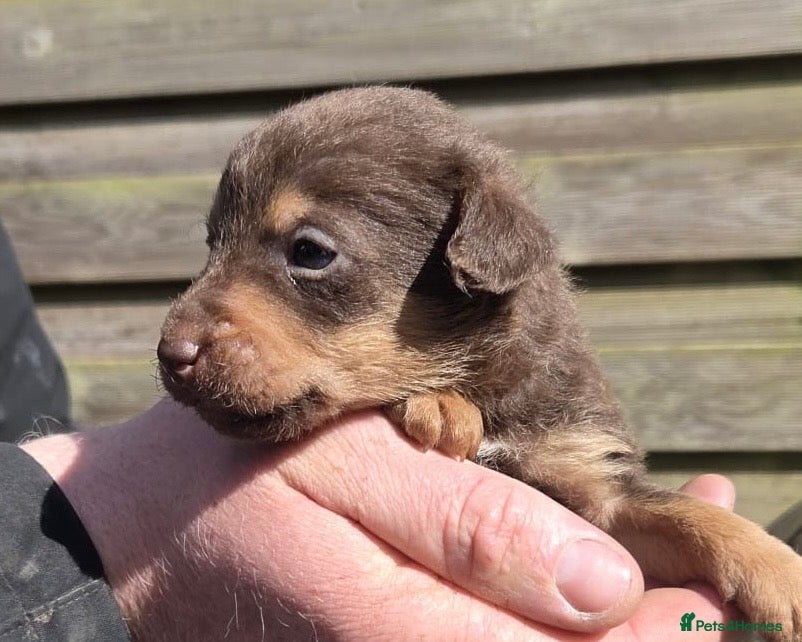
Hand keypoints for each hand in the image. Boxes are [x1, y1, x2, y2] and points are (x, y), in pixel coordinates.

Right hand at [23, 400, 735, 639]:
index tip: (734, 589)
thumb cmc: (238, 484)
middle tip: (750, 581)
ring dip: (636, 612)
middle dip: (667, 624)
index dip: (672, 632)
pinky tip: (624, 557)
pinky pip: (501, 630)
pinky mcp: (405, 638)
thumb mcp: (345, 472)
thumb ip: (467, 528)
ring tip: (712, 534)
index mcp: (416, 632)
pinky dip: (575, 598)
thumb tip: (602, 585)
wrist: (148, 533)